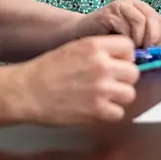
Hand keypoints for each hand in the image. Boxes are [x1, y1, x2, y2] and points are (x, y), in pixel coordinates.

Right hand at [17, 35, 138, 124]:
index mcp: (95, 46)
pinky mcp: (97, 110)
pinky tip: (95, 108)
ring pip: (129, 93)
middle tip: (108, 83)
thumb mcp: (74, 47)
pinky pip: (119, 113)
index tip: (116, 64)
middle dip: (123, 79)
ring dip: (118, 97)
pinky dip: (109, 113)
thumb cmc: (47, 69)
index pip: (129, 47)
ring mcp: (101, 88)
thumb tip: (121, 58)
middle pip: (133, 72)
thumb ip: (99, 51)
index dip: (124, 57)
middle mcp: (101, 65)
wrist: (27, 91)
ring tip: (101, 97)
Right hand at [73, 0, 160, 48]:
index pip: (159, 21)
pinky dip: (127, 39)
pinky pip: (126, 25)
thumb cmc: (105, 42)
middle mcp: (131, 2)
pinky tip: (121, 46)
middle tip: (147, 55)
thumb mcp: (131, 41)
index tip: (158, 55)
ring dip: (139, 40)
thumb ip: (145, 42)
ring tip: (132, 51)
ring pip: (141, 21)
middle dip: (153, 39)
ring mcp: (120, 4)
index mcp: (140, 8)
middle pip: (153, 19)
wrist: (78, 35)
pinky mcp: (109, 11)